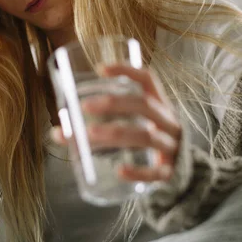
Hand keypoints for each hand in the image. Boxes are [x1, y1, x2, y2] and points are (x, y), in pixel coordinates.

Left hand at [51, 65, 181, 181]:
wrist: (185, 172)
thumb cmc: (149, 140)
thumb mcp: (136, 125)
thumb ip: (102, 124)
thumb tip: (57, 132)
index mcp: (159, 104)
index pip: (148, 79)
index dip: (127, 70)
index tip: (100, 68)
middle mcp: (168, 122)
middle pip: (145, 105)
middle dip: (115, 103)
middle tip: (85, 106)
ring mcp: (171, 146)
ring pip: (146, 136)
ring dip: (117, 133)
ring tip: (91, 134)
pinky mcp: (170, 172)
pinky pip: (156, 172)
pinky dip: (138, 172)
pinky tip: (119, 171)